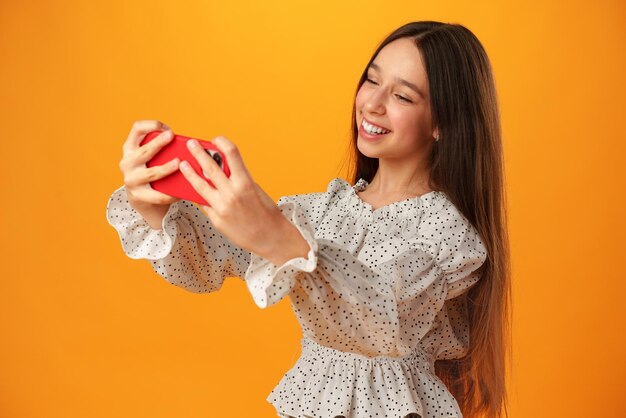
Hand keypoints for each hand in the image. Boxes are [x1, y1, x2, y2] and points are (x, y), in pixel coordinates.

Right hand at [119, 119, 180, 207]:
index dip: (150, 125)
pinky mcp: (138, 195)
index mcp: (130, 148)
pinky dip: (169, 194)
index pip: (136, 129)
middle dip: (158, 142)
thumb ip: (162, 149)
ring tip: (179, 164)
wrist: (139, 197)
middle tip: (172, 136)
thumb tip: (188, 145)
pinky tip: (179, 192)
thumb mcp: (150, 157)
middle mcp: (128, 162)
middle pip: (144, 151)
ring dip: (166, 168)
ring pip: (151, 173)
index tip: (166, 128)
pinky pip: (156, 195)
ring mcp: (131, 179)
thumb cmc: (150, 170)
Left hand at [178, 135, 286, 256]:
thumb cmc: (266, 213)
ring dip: (190, 173)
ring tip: (183, 164)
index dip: (223, 142)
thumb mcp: (256, 190)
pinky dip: (198, 195)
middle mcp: (232, 193)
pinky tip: (192, 189)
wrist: (270, 238)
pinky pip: (204, 204)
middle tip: (190, 144)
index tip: (216, 139)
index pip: (232, 154)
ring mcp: (222, 207)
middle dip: (198, 153)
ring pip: (200, 186)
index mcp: (246, 182)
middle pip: (210, 167)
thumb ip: (239, 179)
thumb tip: (222, 169)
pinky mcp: (216, 220)